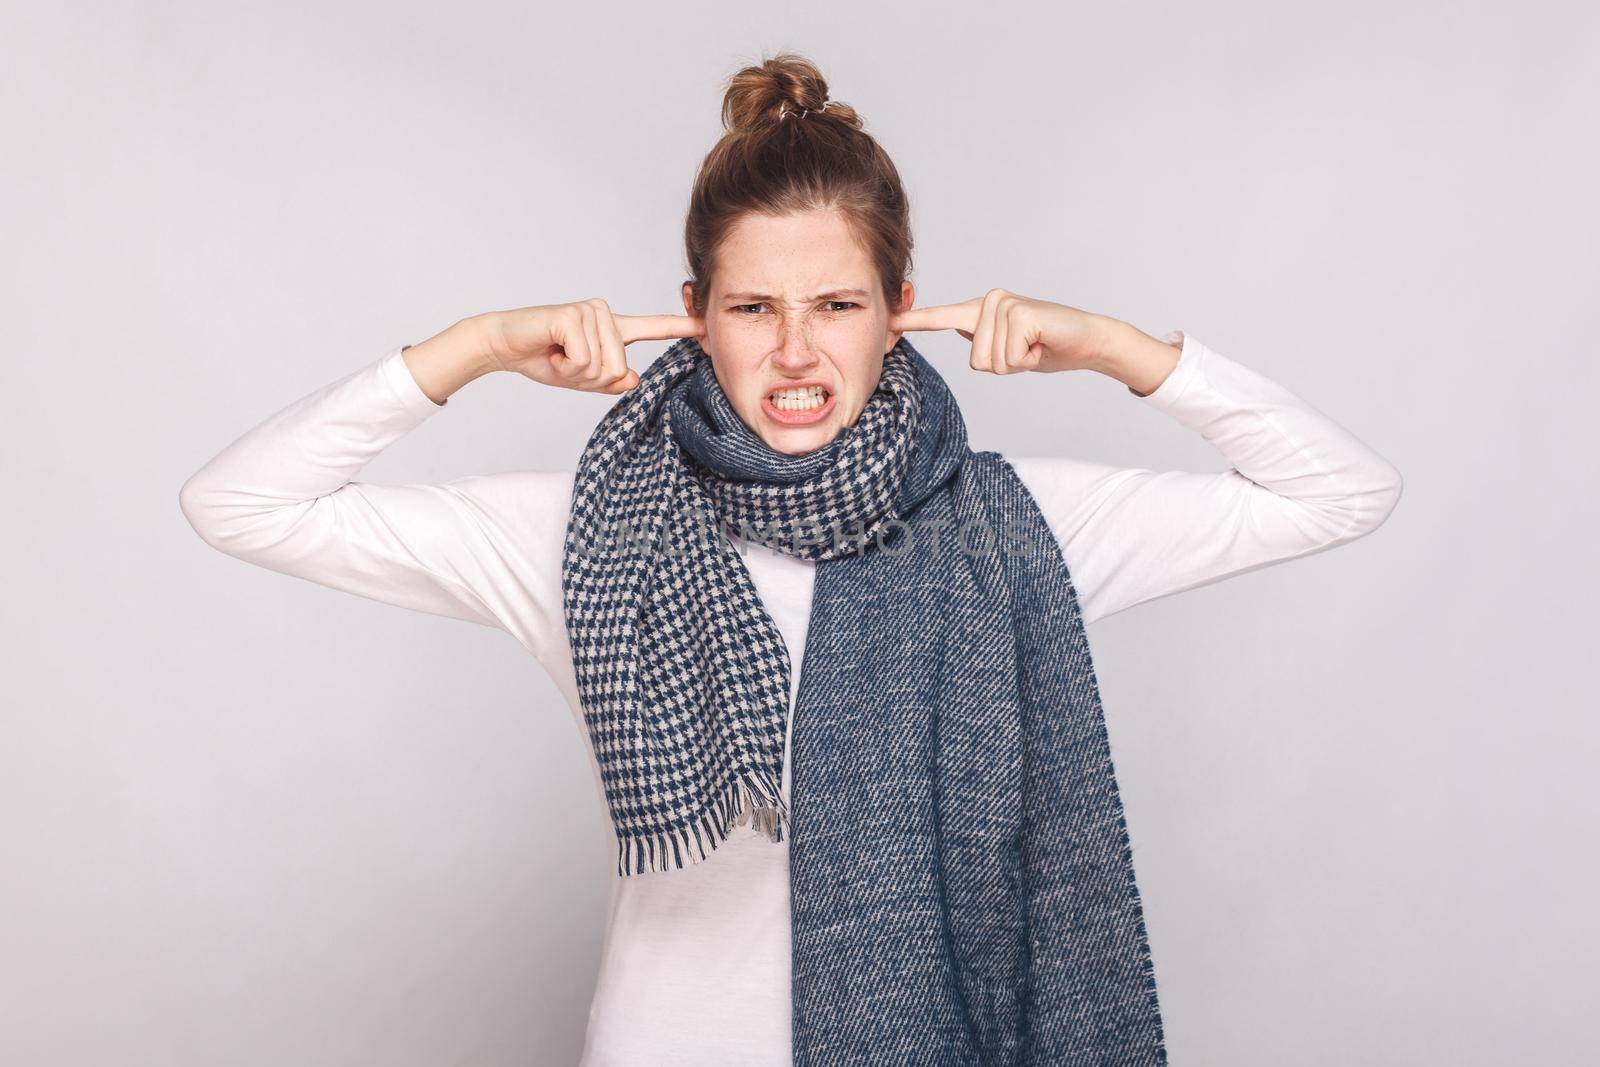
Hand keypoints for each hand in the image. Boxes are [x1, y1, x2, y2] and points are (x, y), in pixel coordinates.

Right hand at [485, 299, 704, 393]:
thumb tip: (633, 378)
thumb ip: (611, 382)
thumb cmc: (544, 359)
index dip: (682, 328)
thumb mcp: (583, 380)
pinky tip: (551, 348)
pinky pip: (584, 360)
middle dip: (589, 379)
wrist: (505, 346)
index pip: (653, 328)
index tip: (707, 326)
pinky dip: (564, 364)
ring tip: (557, 353)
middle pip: (619, 369)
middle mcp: (606, 315)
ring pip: (602, 367)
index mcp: (614, 329)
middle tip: (565, 362)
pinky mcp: (574, 315)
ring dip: (574, 371)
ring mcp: (591, 311)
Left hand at [889, 288, 1110, 375]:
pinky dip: (1029, 360)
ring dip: (1018, 363)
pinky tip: (1042, 342)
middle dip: (1004, 366)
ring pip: (991, 362)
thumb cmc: (1047, 346)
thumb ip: (984, 340)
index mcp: (980, 310)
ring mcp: (1003, 304)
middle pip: (976, 361)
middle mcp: (988, 301)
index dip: (914, 322)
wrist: (1088, 340)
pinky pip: (1010, 358)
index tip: (889, 322)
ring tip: (1035, 345)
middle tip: (1027, 349)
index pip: (941, 317)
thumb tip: (963, 333)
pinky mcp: (1019, 313)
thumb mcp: (1007, 348)